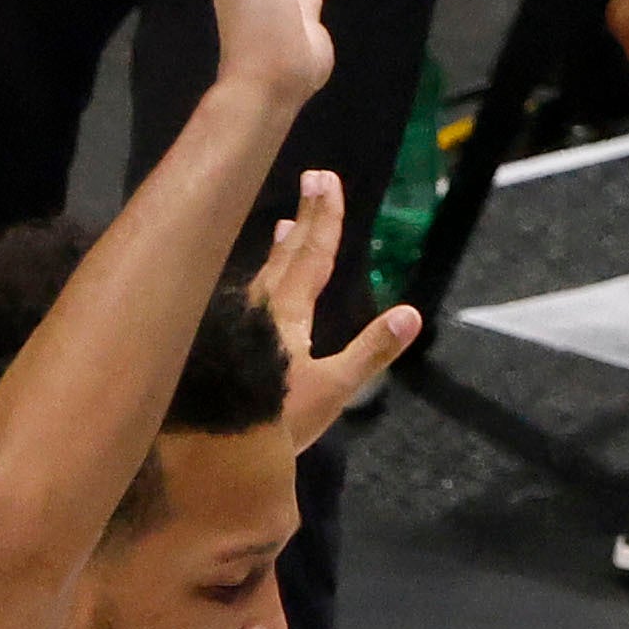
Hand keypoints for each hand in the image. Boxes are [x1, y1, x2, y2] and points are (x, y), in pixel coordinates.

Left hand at [246, 169, 417, 449]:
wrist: (217, 450)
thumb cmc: (278, 421)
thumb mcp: (335, 390)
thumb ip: (372, 352)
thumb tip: (412, 315)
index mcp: (288, 312)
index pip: (313, 254)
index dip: (325, 217)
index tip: (328, 180)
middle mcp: (262, 306)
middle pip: (289, 254)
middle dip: (306, 217)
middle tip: (314, 178)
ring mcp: (241, 322)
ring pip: (266, 273)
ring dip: (281, 247)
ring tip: (285, 225)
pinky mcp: (228, 341)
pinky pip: (252, 294)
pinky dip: (264, 277)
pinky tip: (260, 284)